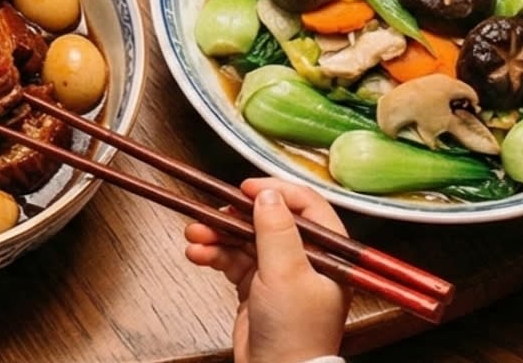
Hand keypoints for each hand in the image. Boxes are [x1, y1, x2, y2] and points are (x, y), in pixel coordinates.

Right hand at [184, 180, 349, 362]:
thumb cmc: (295, 334)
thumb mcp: (287, 274)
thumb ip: (276, 230)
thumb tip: (267, 195)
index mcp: (328, 253)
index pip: (305, 206)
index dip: (275, 192)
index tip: (246, 188)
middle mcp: (305, 259)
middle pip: (268, 220)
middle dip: (235, 216)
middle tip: (212, 212)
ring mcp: (279, 274)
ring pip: (245, 239)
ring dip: (217, 235)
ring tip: (195, 235)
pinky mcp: (256, 288)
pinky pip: (232, 260)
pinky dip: (214, 255)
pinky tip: (198, 254)